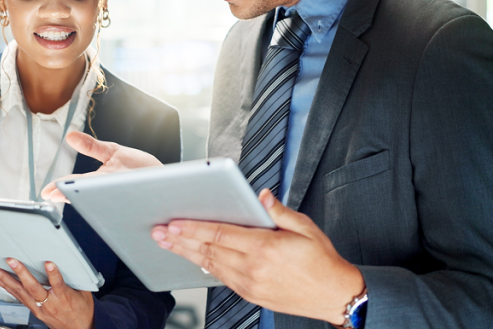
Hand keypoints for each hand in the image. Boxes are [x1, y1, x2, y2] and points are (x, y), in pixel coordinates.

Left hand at [0, 259, 93, 328]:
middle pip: (33, 288)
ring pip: (21, 293)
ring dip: (6, 280)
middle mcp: (50, 303)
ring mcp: (40, 308)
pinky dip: (7, 288)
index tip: (48, 263)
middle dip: (21, 273)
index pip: (58, 284)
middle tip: (12, 261)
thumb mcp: (84, 293)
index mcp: (64, 297)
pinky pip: (19, 298)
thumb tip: (70, 261)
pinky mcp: (35, 311)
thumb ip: (75, 278)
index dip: (53, 274)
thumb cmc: (82, 312)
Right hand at [41, 132, 162, 201]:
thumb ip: (92, 146)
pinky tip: (118, 201)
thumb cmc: (139, 169)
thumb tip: (70, 136)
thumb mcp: (113, 152)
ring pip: (107, 200)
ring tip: (78, 195)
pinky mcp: (143, 200)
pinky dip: (126, 204)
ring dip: (95, 199)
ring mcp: (126, 196)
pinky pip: (133, 203)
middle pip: (88, 193)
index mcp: (101, 180)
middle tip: (57, 196)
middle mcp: (111, 190)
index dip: (61, 188)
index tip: (47, 193)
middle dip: (74, 194)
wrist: (167, 180)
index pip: (76, 184)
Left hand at [151, 189, 364, 325]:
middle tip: (158, 232)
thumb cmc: (322, 261)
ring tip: (168, 244)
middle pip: (208, 251)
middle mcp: (254, 268)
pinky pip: (222, 278)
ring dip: (187, 254)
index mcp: (265, 248)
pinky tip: (194, 258)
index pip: (220, 234)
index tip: (174, 222)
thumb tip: (261, 195)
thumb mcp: (306, 228)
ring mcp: (250, 284)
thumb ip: (279, 211)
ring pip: (210, 265)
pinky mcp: (251, 294)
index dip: (194, 228)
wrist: (333, 296)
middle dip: (180, 240)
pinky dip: (205, 266)